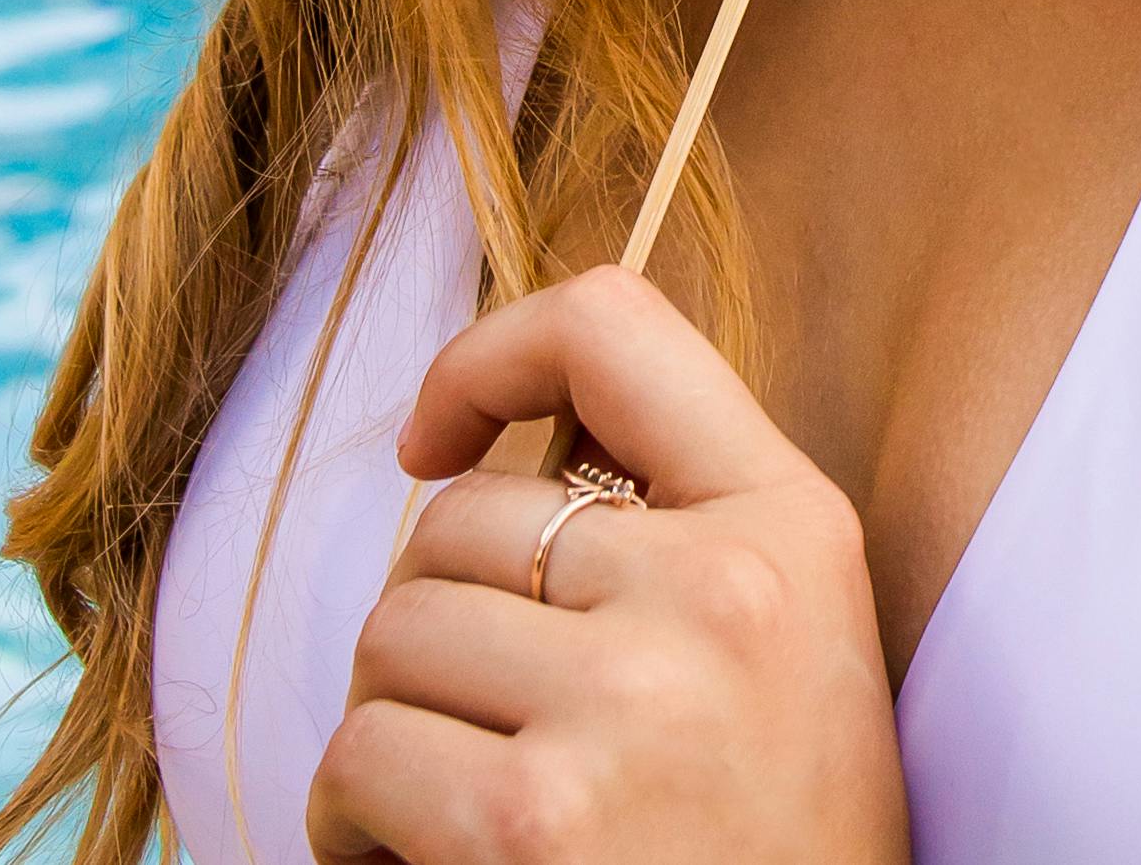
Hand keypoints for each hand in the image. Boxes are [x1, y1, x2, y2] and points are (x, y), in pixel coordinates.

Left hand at [307, 264, 909, 864]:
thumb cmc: (769, 845)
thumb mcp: (784, 645)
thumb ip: (679, 530)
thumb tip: (477, 458)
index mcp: (792, 527)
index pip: (613, 328)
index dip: (489, 356)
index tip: (436, 437)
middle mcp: (719, 593)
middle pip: (463, 522)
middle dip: (434, 620)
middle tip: (477, 725)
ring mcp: (627, 705)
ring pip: (395, 633)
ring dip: (386, 723)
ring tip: (443, 805)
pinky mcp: (529, 821)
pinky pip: (360, 755)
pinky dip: (348, 821)